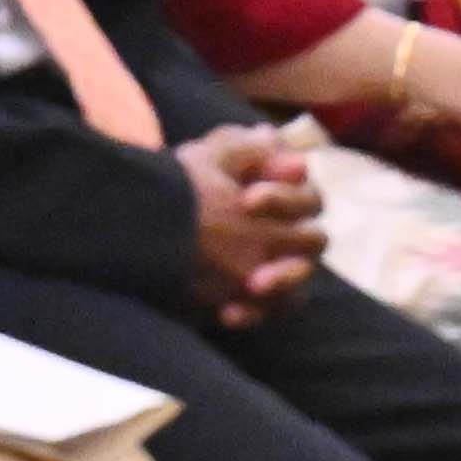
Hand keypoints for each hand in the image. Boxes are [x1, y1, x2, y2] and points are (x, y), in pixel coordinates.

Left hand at [183, 122, 331, 318]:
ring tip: (254, 284)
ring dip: (282, 280)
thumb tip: (286, 150)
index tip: (247, 200)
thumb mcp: (207, 159)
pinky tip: (227, 312)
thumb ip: (245, 148)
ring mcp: (275, 266)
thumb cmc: (185, 184)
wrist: (147, 223)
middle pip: (314, 239)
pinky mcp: (257, 298)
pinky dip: (251, 312)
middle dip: (287, 240)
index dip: (284, 199)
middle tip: (254, 246)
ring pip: (300, 279)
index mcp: (284, 195)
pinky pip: (270, 311)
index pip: (307, 199)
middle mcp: (289, 232)